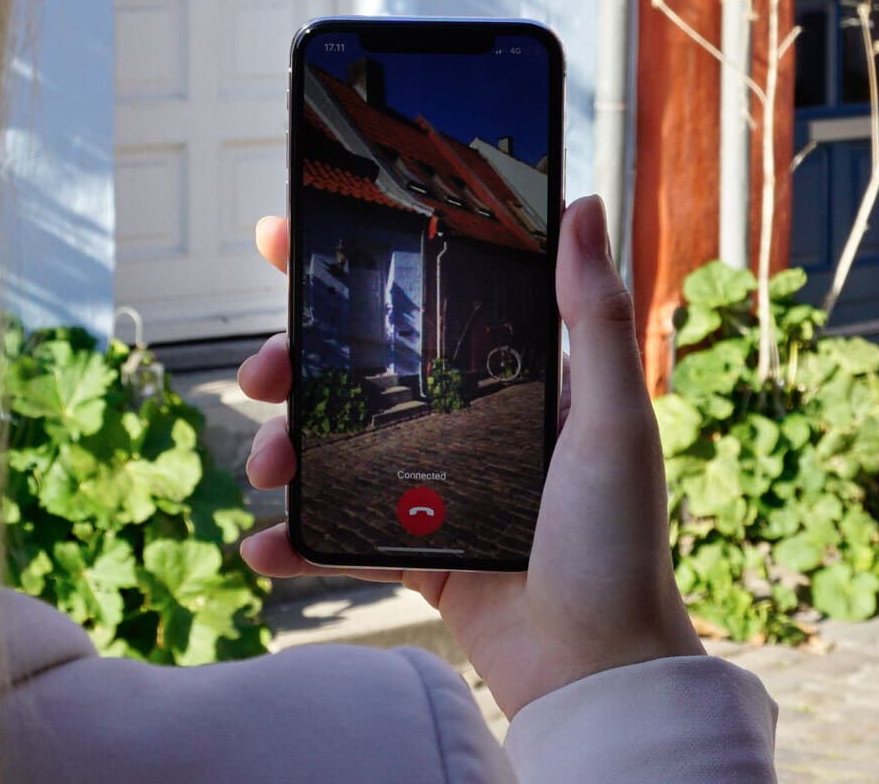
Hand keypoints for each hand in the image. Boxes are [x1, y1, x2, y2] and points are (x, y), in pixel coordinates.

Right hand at [237, 196, 702, 717]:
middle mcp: (474, 428)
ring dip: (286, 450)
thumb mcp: (613, 419)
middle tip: (260, 372)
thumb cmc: (618, 544)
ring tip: (264, 466)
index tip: (286, 241)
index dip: (360, 274)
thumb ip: (594, 316)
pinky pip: (341, 538)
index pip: (430, 308)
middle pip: (362, 375)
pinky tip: (263, 544)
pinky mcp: (420, 557)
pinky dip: (296, 542)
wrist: (597, 673)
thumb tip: (584, 205)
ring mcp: (441, 493)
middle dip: (296, 366)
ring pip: (339, 451)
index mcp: (519, 384)